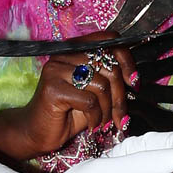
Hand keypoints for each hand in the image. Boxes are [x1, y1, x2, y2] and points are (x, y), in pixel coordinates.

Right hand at [0, 33, 136, 159]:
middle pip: (109, 66)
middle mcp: (64, 55)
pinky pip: (90, 101)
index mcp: (75, 49)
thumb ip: (108, 78)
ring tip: (102, 121)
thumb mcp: (92, 92)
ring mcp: (56, 70)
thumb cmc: (68, 112)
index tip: (133, 82)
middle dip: (120, 96)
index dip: (127, 60)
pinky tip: (91, 124)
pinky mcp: (53, 89)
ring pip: (102, 85)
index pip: (109, 40)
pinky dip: (96, 117)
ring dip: (108, 110)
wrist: (37, 132)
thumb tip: (135, 78)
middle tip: (119, 116)